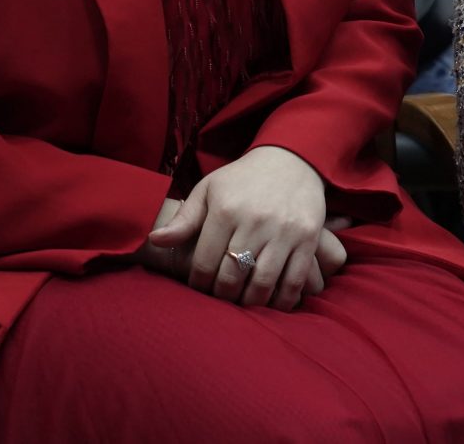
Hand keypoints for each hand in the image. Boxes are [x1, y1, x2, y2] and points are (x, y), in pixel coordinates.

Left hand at [147, 146, 327, 310]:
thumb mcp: (209, 190)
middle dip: (222, 296)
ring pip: (263, 282)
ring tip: (243, 303)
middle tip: (220, 300)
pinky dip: (283, 298)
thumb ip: (184, 219)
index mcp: (226, 210)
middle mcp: (255, 221)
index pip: (205, 262)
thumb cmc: (242, 179)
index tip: (200, 288)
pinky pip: (295, 278)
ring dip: (250, 302)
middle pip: (232, 276)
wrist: (291, 159)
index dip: (198, 283)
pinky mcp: (308, 237)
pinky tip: (273, 303)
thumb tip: (155, 241)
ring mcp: (284, 230)